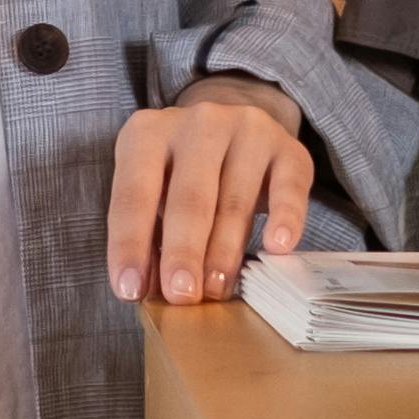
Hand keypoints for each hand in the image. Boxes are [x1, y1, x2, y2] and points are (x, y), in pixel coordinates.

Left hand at [108, 81, 311, 311]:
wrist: (233, 129)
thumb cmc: (181, 174)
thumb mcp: (154, 194)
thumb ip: (149, 237)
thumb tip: (152, 290)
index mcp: (147, 133)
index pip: (133, 194)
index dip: (130, 244)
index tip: (130, 290)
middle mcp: (197, 123)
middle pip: (189, 197)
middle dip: (183, 251)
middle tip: (181, 295)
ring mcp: (246, 130)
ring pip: (235, 199)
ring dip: (225, 250)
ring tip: (217, 290)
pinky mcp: (288, 147)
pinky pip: (288, 186)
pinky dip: (285, 218)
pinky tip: (278, 247)